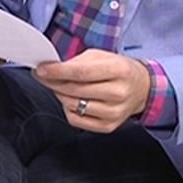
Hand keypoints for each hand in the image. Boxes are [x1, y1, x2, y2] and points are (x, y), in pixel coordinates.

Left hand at [34, 49, 150, 132]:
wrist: (142, 88)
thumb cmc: (117, 69)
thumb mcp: (100, 56)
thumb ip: (76, 62)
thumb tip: (51, 68)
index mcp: (119, 70)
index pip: (81, 72)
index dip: (57, 72)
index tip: (40, 70)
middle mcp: (119, 93)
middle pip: (75, 90)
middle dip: (53, 82)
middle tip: (43, 76)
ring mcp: (115, 112)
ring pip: (73, 105)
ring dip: (60, 94)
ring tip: (60, 86)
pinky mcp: (109, 126)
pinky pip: (76, 120)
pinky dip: (68, 109)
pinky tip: (72, 100)